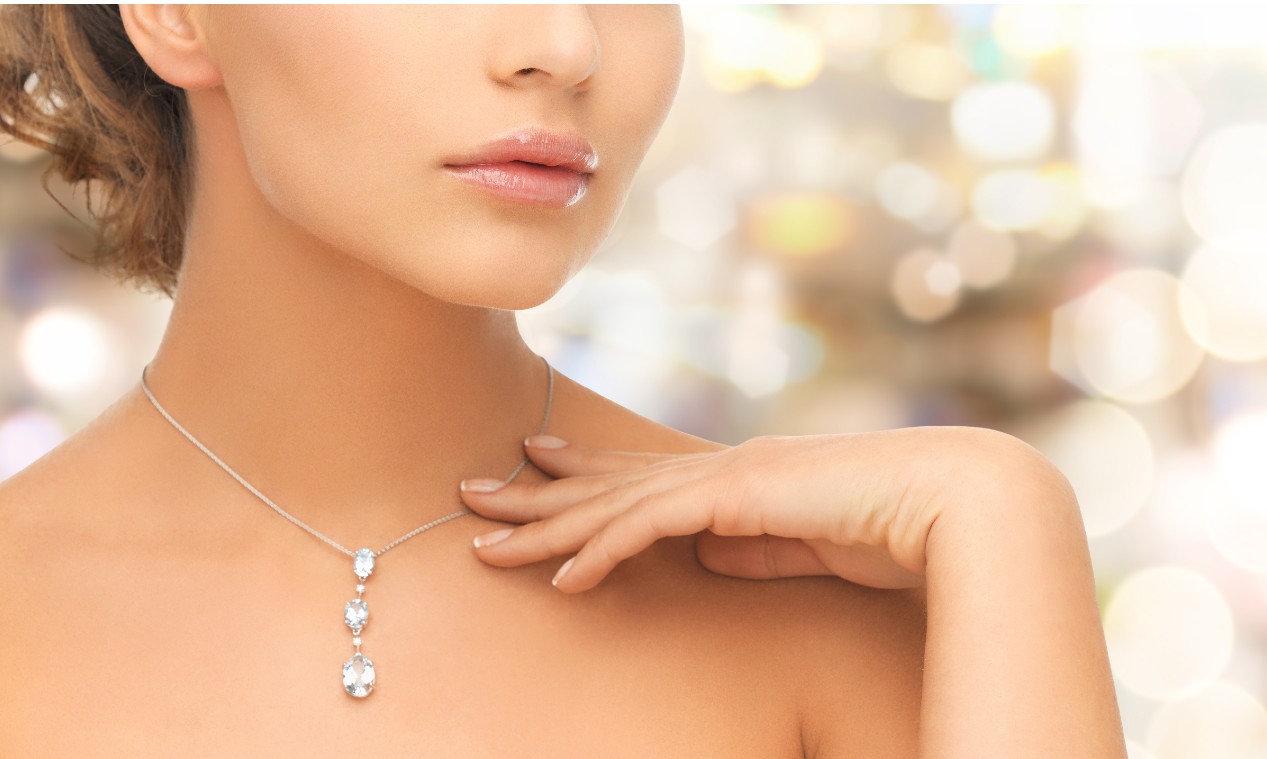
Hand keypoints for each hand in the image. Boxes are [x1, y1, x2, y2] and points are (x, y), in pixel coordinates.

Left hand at [459, 427, 1058, 592]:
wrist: (956, 502)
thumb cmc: (894, 527)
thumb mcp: (804, 546)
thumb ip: (750, 545)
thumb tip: (703, 553)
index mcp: (736, 476)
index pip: (643, 473)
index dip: (585, 470)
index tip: (536, 460)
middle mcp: (720, 467)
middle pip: (610, 481)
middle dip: (537, 490)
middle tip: (470, 490)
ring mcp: (727, 476)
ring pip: (615, 501)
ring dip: (547, 524)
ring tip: (484, 537)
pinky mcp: (738, 497)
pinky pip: (652, 529)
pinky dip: (603, 552)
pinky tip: (561, 577)